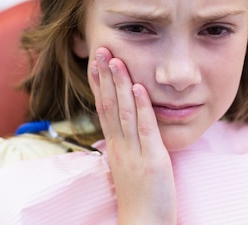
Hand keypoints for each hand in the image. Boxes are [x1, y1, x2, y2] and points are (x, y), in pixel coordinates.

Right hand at [90, 47, 175, 224]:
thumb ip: (125, 145)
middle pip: (108, 105)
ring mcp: (134, 152)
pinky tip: (138, 87)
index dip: (98, 84)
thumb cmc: (139, 197)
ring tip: (116, 59)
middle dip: (104, 76)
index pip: (103, 109)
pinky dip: (141, 106)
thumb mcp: (128, 166)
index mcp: (114, 147)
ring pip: (124, 112)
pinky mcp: (152, 159)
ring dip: (119, 84)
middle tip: (100, 49)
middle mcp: (119, 146)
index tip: (95, 62)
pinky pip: (145, 129)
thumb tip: (123, 127)